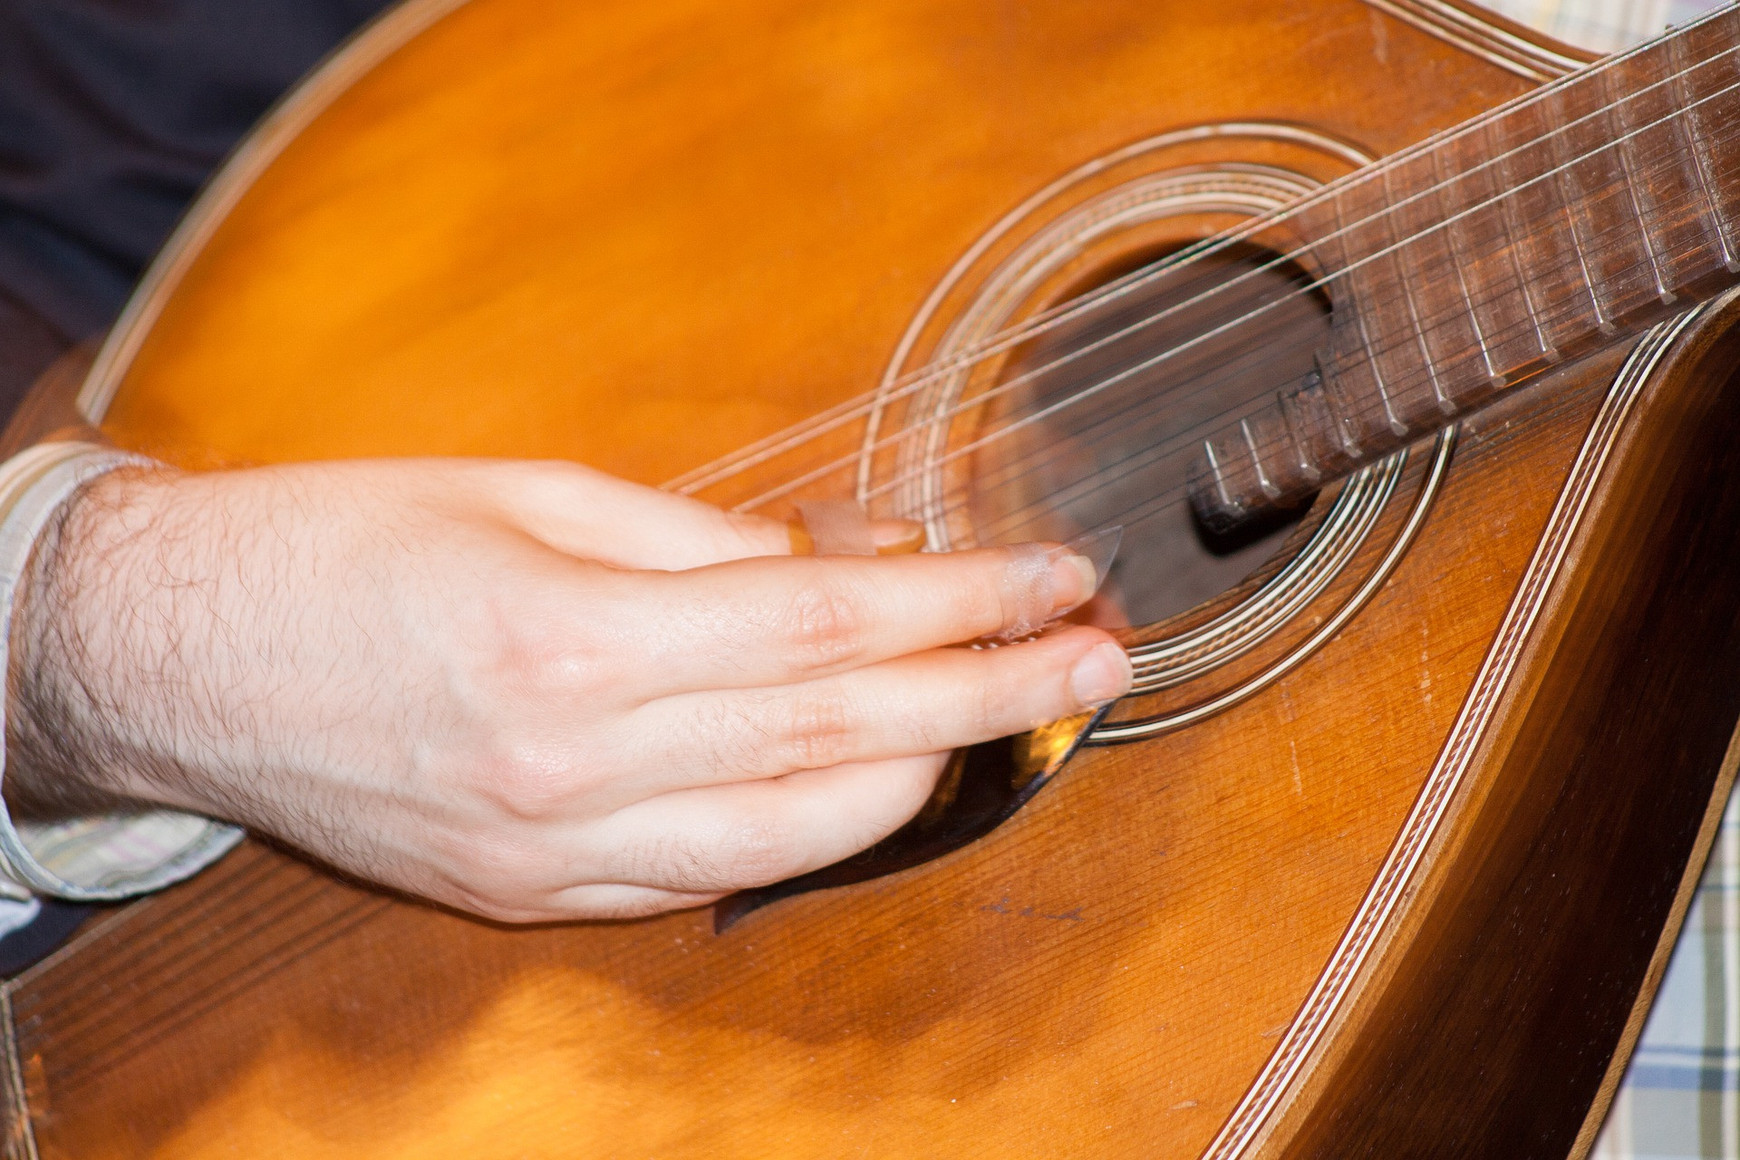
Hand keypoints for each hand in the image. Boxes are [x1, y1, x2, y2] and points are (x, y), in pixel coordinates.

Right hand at [3, 460, 1130, 920]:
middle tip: (1096, 657)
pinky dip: (813, 839)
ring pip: (796, 838)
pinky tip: (884, 793)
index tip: (1053, 576)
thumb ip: (696, 538)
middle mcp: (575, 767)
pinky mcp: (534, 899)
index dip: (959, 603)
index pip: (826, 630)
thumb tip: (844, 561)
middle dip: (988, 697)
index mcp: (572, 640)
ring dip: (928, 782)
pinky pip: (708, 882)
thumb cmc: (341, 543)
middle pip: (838, 739)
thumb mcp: (522, 492)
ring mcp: (556, 854)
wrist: (177, 658)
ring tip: (1020, 725)